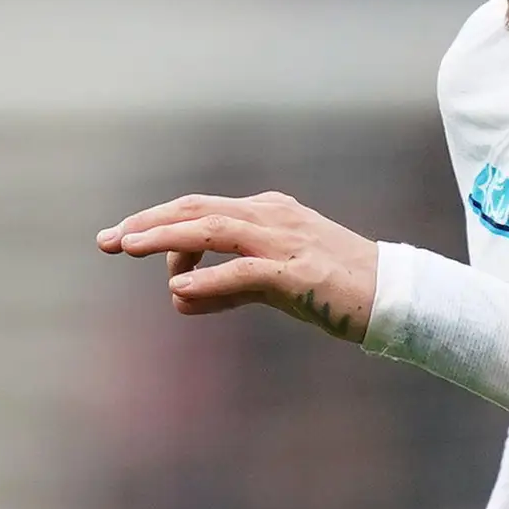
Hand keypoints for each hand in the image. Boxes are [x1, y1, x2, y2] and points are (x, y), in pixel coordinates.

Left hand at [96, 189, 378, 338]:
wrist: (400, 298)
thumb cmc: (339, 293)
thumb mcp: (275, 287)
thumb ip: (226, 289)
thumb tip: (177, 299)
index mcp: (269, 212)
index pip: (200, 209)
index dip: (157, 222)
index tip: (122, 239)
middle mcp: (273, 217)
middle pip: (197, 209)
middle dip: (148, 223)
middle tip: (107, 241)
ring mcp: (286, 242)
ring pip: (213, 230)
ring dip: (166, 238)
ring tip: (127, 248)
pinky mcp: (299, 274)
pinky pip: (243, 272)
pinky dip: (207, 281)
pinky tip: (177, 293)